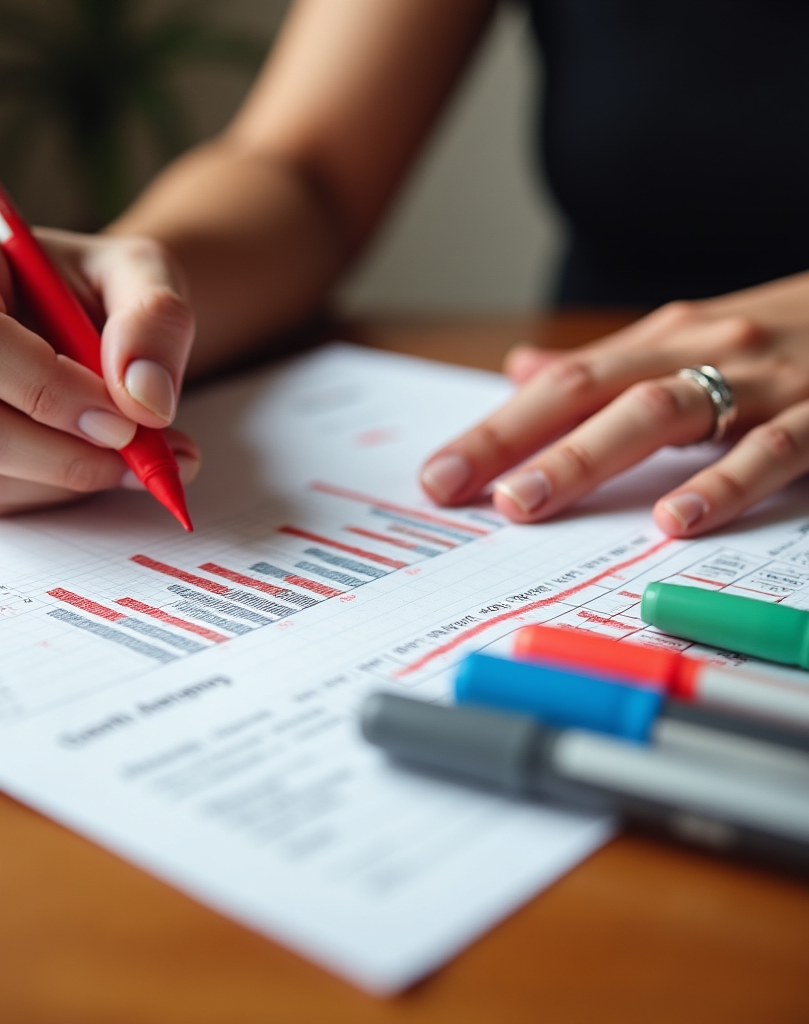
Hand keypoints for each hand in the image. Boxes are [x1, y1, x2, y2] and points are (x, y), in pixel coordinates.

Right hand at [0, 220, 199, 514]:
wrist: (110, 321)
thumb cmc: (114, 288)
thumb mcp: (151, 274)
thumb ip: (155, 320)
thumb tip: (144, 399)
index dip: (49, 387)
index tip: (124, 414)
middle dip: (64, 449)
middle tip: (140, 443)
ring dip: (69, 476)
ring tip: (142, 454)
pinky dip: (59, 492)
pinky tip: (106, 463)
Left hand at [419, 275, 808, 536]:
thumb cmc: (786, 333)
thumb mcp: (689, 339)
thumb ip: (606, 366)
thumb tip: (520, 370)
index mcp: (661, 342)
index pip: (558, 386)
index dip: (493, 430)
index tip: (437, 475)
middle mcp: (699, 352)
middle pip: (587, 393)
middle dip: (513, 442)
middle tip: (453, 488)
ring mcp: (761, 382)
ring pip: (661, 413)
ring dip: (587, 457)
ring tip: (528, 502)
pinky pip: (771, 449)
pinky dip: (722, 482)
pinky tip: (676, 520)